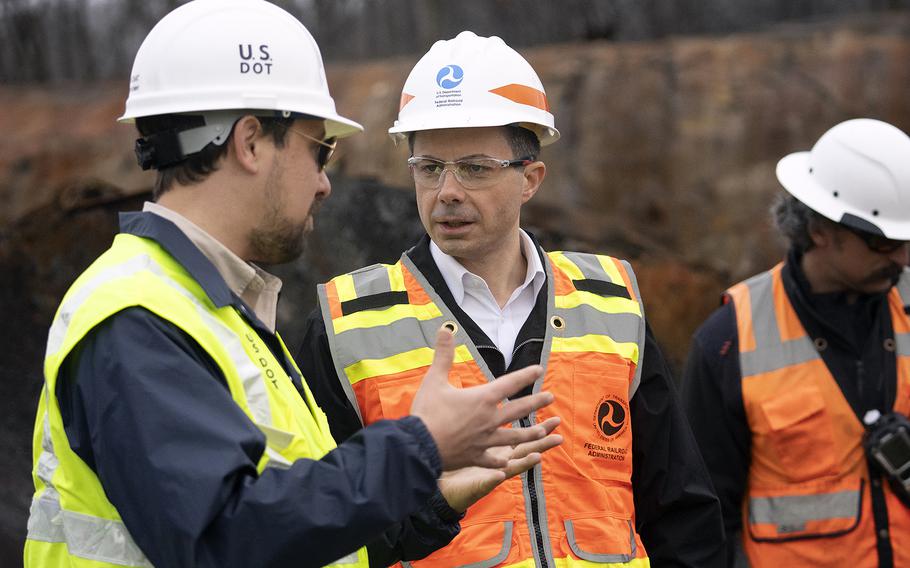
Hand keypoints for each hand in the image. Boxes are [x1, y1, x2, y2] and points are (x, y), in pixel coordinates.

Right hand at [411, 327, 556, 470]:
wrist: (418, 447)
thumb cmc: (427, 412)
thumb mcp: (434, 380)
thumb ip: (443, 355)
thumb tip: (445, 329)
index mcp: (483, 399)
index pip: (510, 383)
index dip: (526, 375)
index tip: (539, 370)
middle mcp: (489, 420)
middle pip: (519, 410)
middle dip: (536, 402)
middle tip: (551, 397)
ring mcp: (485, 441)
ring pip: (514, 437)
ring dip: (530, 433)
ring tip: (543, 431)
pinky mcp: (475, 457)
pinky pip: (492, 460)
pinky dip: (500, 462)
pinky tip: (507, 464)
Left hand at [438, 417, 561, 512]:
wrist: (448, 490)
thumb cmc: (461, 464)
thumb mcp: (477, 442)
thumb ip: (486, 420)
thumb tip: (492, 397)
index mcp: (502, 450)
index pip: (524, 437)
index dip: (540, 429)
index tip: (557, 420)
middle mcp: (502, 463)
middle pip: (526, 449)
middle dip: (543, 441)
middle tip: (558, 434)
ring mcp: (492, 475)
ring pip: (513, 467)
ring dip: (525, 462)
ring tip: (538, 456)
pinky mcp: (477, 486)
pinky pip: (485, 482)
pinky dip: (493, 478)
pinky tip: (500, 474)